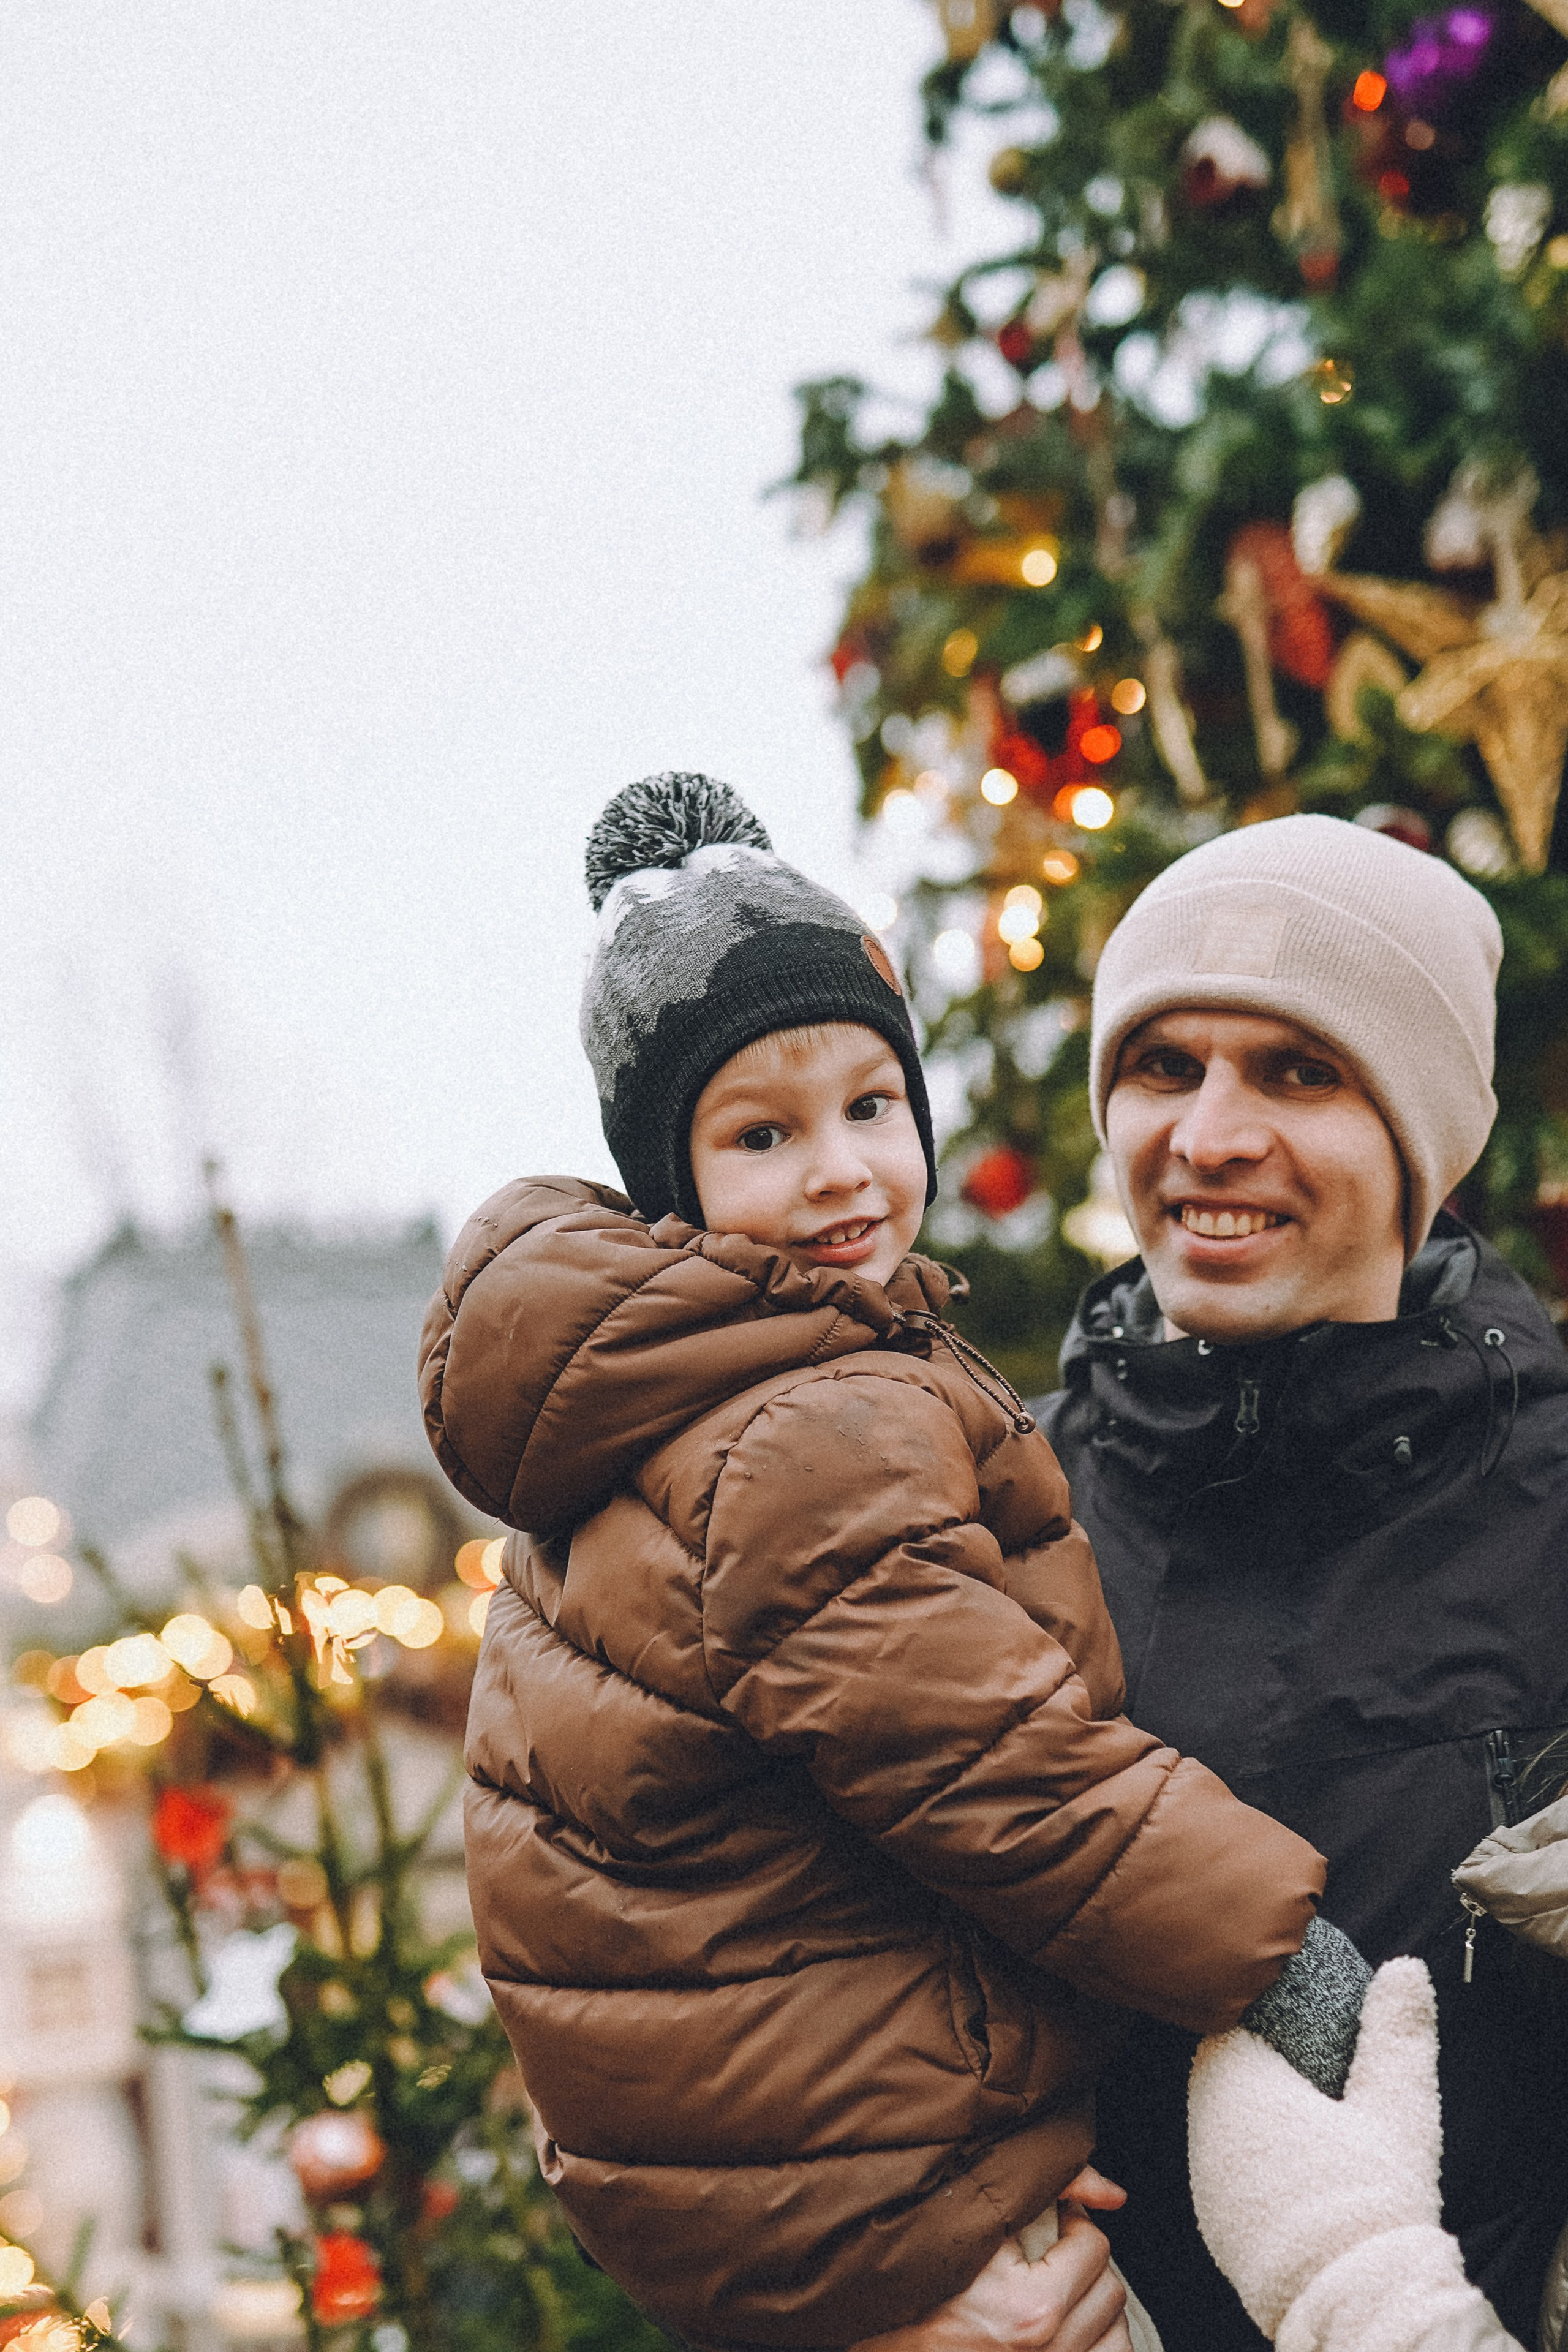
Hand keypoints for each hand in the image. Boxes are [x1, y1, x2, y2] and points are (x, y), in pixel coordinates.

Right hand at [851, 2173, 1131, 2351]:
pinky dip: (1096, 2341)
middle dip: (1085, 2263)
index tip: (1048, 2221)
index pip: (1095, 2249)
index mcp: (1031, 2311)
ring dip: (1095, 2306)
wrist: (883, 2340)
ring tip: (1060, 2289)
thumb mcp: (972, 2221)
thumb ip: (1047, 2189)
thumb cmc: (921, 2276)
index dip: (1071, 2223)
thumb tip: (1115, 2194)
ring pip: (1116, 2335)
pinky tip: (1066, 2324)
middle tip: (1051, 2253)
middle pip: (1110, 2290)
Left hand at [1188, 1957, 1441, 2337]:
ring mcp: (1206, 2182)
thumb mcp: (1399, 2106)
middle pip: (1219, 2071)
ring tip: (1305, 2112)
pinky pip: (1226, 2172)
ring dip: (1254, 2113)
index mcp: (1236, 2086)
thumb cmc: (1374, 2200)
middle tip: (1305, 2059)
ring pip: (1220, 2123)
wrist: (1354, 2304)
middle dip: (1257, 2060)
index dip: (1257, 2009)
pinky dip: (1254, 2161)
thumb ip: (1398, 2032)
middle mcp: (1205, 2129)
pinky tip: (1295, 2167)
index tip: (1290, 2010)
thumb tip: (1405, 1969)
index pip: (1226, 2022)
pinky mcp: (1216, 2227)